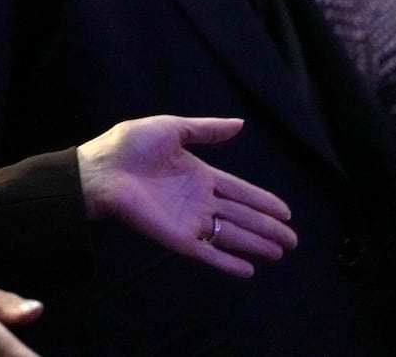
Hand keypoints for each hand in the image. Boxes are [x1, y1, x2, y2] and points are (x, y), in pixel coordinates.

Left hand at [76, 115, 296, 277]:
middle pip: (241, 216)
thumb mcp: (172, 128)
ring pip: (231, 234)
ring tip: (279, 253)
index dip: (262, 201)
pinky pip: (207, 253)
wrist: (102, 169)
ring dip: (256, 245)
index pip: (239, 190)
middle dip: (267, 228)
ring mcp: (189, 220)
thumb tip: (240, 124)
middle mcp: (198, 199)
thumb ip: (206, 130)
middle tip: (293, 241)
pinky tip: (249, 271)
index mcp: (199, 174)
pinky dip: (227, 263)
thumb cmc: (130, 145)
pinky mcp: (177, 238)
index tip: (286, 212)